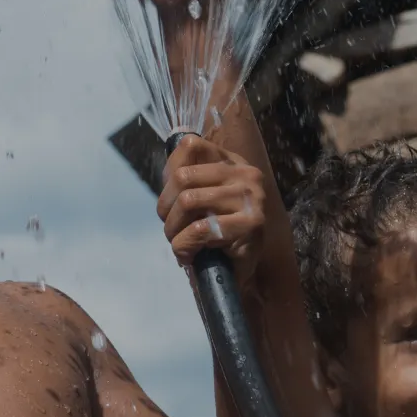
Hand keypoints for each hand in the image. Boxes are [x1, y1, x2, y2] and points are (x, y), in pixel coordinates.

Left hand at [157, 134, 265, 286]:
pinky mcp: (251, 224)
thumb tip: (166, 175)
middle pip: (183, 176)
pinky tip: (188, 255)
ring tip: (178, 242)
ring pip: (188, 201)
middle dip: (165, 207)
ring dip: (173, 229)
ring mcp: (250, 197)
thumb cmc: (218, 234)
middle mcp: (245, 173)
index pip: (190, 145)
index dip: (169, 170)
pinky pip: (200, 229)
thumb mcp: (203, 199)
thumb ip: (187, 181)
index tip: (169, 197)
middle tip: (170, 228)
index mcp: (232, 162)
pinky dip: (184, 245)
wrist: (240, 271)